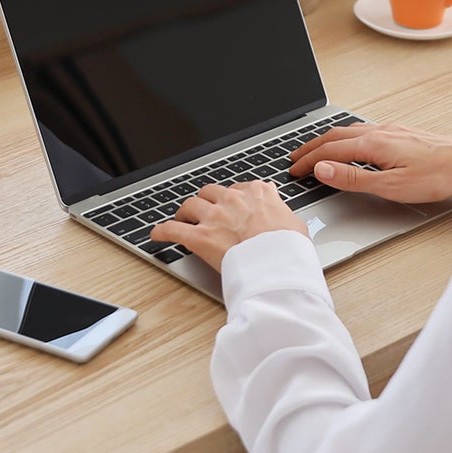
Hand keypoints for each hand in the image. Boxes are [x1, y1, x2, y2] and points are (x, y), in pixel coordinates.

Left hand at [150, 181, 309, 273]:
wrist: (279, 264)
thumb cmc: (290, 248)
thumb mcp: (295, 224)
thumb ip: (281, 212)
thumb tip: (280, 210)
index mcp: (257, 194)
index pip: (240, 188)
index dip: (233, 197)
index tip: (231, 203)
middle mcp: (233, 200)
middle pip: (210, 192)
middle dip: (206, 200)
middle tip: (204, 210)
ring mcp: (215, 217)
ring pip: (190, 205)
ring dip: (185, 212)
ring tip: (182, 219)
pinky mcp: (200, 236)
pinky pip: (173, 229)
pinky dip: (162, 231)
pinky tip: (156, 235)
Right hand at [287, 122, 451, 203]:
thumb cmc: (439, 176)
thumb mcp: (391, 185)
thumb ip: (353, 177)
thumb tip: (322, 168)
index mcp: (373, 143)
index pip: (329, 150)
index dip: (308, 161)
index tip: (294, 170)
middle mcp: (380, 131)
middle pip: (335, 136)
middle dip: (312, 147)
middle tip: (295, 158)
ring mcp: (393, 130)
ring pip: (350, 131)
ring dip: (328, 141)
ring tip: (317, 150)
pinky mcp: (403, 134)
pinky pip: (365, 131)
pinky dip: (347, 138)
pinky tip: (352, 144)